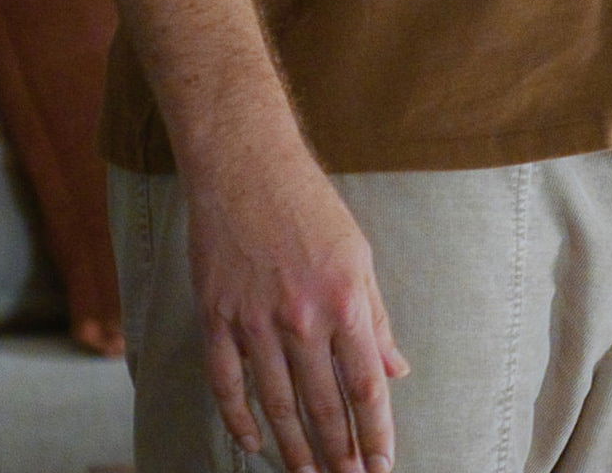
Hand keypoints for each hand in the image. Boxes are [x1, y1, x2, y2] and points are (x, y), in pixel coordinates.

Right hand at [182, 139, 404, 472]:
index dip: (376, 431)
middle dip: (339, 452)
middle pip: (323, 404)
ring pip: (276, 403)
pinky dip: (238, 419)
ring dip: (294, 447)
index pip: (365, 385)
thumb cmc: (310, 208)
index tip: (382, 464)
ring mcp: (254, 321)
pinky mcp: (215, 318)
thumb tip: (395, 371)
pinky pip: (227, 382)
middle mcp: (301, 318)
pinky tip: (252, 444)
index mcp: (345, 301)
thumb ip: (376, 320)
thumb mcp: (359, 257)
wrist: (245, 168)